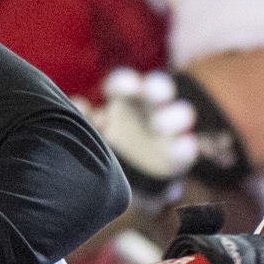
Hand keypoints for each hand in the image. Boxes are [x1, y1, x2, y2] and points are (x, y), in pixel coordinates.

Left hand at [87, 68, 196, 184]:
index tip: (126, 89)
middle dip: (158, 88)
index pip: (124, 84)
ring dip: (174, 116)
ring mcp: (167, 130)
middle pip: (158, 89)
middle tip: (153, 94)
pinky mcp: (178, 153)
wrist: (127, 181)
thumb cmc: (106, 147)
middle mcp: (148, 109)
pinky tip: (182, 146)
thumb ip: (83, 119)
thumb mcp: (90, 133)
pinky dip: (184, 147)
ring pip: (180, 114)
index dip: (125, 83)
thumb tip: (78, 103)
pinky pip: (185, 147)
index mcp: (124, 100)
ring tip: (160, 125)